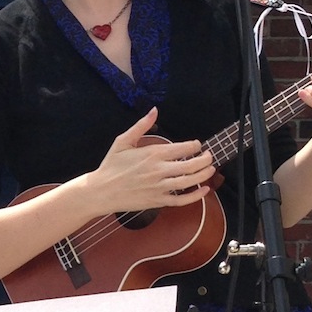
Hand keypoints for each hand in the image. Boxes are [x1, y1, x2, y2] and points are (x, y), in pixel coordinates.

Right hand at [85, 110, 215, 212]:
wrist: (101, 191)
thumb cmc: (111, 165)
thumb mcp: (122, 141)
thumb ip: (141, 126)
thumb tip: (154, 111)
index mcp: (152, 154)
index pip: (183, 148)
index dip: (195, 146)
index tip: (197, 145)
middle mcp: (159, 170)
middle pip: (191, 165)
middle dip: (205, 159)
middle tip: (209, 156)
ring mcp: (159, 187)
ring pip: (189, 182)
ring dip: (204, 175)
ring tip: (211, 169)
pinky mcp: (158, 201)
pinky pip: (181, 200)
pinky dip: (196, 196)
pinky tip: (204, 191)